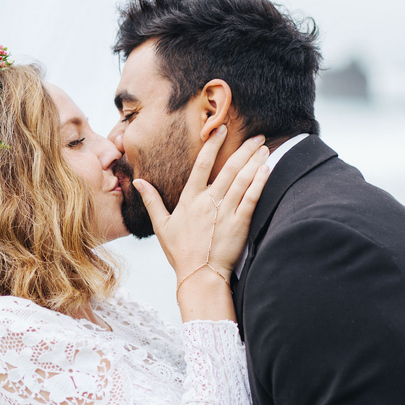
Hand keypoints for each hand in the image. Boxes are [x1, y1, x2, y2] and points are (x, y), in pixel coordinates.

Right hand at [133, 128, 269, 284]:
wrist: (199, 275)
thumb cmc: (181, 252)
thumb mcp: (161, 225)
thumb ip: (151, 200)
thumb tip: (138, 181)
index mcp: (190, 199)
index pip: (202, 164)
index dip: (212, 144)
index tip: (221, 129)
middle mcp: (208, 202)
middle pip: (228, 168)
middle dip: (244, 149)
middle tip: (257, 136)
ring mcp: (225, 212)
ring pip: (242, 180)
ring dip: (254, 161)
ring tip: (264, 147)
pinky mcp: (240, 224)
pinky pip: (251, 198)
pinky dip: (260, 182)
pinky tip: (267, 169)